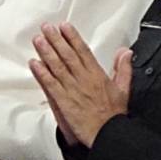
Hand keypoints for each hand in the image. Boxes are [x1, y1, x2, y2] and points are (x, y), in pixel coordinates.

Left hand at [29, 24, 130, 146]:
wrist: (108, 132)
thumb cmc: (113, 114)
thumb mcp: (124, 88)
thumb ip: (123, 68)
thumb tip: (125, 53)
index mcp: (98, 75)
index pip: (83, 51)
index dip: (73, 38)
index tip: (64, 27)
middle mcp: (84, 79)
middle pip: (68, 55)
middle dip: (57, 40)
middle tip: (47, 28)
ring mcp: (73, 89)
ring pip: (58, 67)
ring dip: (47, 52)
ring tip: (39, 40)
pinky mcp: (64, 101)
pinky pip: (51, 84)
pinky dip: (42, 73)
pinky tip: (35, 64)